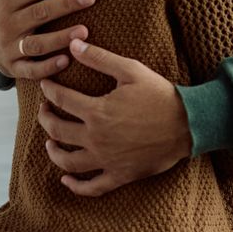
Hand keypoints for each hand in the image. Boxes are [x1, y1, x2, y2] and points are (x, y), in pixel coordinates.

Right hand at [0, 0, 95, 79]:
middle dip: (65, 4)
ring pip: (36, 43)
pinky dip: (47, 67)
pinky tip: (67, 61)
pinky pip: (31, 69)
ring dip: (60, 37)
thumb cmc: (1, 8)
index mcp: (9, 0)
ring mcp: (10, 46)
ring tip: (84, 30)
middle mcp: (9, 23)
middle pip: (40, 12)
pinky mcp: (13, 68)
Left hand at [37, 39, 192, 195]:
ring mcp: (106, 160)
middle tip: (44, 110)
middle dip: (46, 118)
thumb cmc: (160, 95)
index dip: (50, 90)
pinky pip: (92, 187)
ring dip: (54, 152)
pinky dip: (76, 186)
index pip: (61, 100)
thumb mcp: (131, 70)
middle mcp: (96, 138)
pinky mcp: (119, 175)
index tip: (46, 85)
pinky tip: (67, 180)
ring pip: (68, 162)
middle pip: (58, 130)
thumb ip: (100, 58)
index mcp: (97, 112)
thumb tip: (73, 44)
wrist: (188, 124)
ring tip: (49, 143)